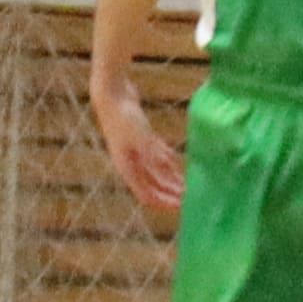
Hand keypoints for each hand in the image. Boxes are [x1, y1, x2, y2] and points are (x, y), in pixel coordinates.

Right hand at [92, 76, 185, 222]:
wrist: (112, 94)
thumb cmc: (124, 116)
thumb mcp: (142, 136)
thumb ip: (155, 153)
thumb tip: (168, 169)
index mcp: (127, 168)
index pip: (146, 195)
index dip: (164, 203)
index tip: (182, 207)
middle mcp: (130, 163)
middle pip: (152, 186)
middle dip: (170, 194)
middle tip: (190, 199)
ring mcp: (135, 151)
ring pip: (155, 172)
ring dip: (171, 180)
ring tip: (187, 187)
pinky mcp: (141, 138)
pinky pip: (156, 156)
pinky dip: (167, 163)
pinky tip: (178, 166)